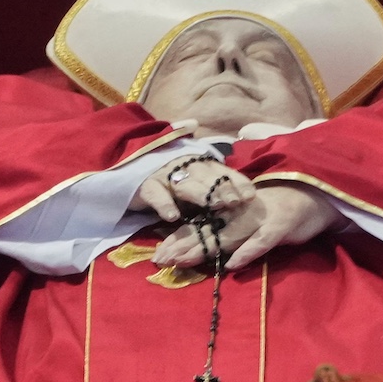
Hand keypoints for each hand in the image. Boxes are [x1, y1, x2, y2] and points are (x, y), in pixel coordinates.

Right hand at [130, 156, 254, 221]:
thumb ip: (214, 188)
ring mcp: (165, 175)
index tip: (251, 195)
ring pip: (185, 184)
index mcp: (200, 165)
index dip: (237, 182)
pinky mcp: (146, 187)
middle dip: (222, 189)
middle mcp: (185, 167)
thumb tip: (244, 200)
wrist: (132, 168)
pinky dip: (164, 204)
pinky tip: (172, 216)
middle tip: (236, 201)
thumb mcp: (196, 182)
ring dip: (201, 194)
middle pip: (207, 177)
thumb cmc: (172, 180)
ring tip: (215, 206)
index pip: (223, 172)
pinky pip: (156, 195)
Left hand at [151, 182, 342, 269]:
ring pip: (227, 235)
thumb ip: (227, 230)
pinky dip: (247, 252)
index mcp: (231, 211)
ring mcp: (259, 219)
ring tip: (181, 261)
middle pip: (206, 231)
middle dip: (181, 246)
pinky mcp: (280, 226)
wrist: (313, 194)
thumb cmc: (277, 208)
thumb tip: (200, 245)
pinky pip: (261, 241)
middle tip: (159, 259)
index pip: (199, 226)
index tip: (157, 253)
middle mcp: (239, 213)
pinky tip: (231, 264)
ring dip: (203, 249)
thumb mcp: (248, 218)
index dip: (178, 239)